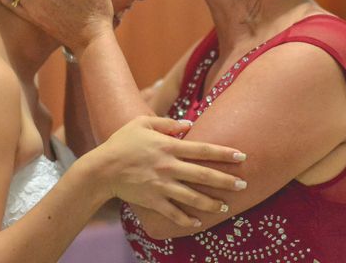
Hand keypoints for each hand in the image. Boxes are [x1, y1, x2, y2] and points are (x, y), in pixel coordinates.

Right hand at [93, 116, 247, 227]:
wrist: (101, 169)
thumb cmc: (122, 142)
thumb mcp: (142, 123)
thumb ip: (167, 123)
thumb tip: (189, 124)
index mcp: (168, 147)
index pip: (203, 149)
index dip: (224, 153)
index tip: (242, 156)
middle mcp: (169, 167)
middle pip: (203, 175)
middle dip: (226, 181)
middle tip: (243, 185)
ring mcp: (161, 185)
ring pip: (192, 197)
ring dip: (211, 203)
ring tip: (226, 206)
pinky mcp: (153, 200)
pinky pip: (173, 212)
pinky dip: (186, 219)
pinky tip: (198, 222)